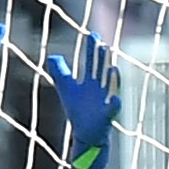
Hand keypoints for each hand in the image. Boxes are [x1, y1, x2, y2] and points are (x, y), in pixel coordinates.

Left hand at [44, 31, 121, 168]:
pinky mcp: (106, 116)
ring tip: (111, 67)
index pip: (91, 62)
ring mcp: (104, 101)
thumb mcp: (67, 89)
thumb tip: (52, 55)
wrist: (85, 134)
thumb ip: (61, 72)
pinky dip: (114, 104)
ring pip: (109, 88)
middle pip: (100, 71)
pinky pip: (112, 109)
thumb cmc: (78, 110)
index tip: (93, 34)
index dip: (91, 50)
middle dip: (101, 60)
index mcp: (90, 82)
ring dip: (111, 79)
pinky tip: (115, 98)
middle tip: (103, 45)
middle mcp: (99, 89)